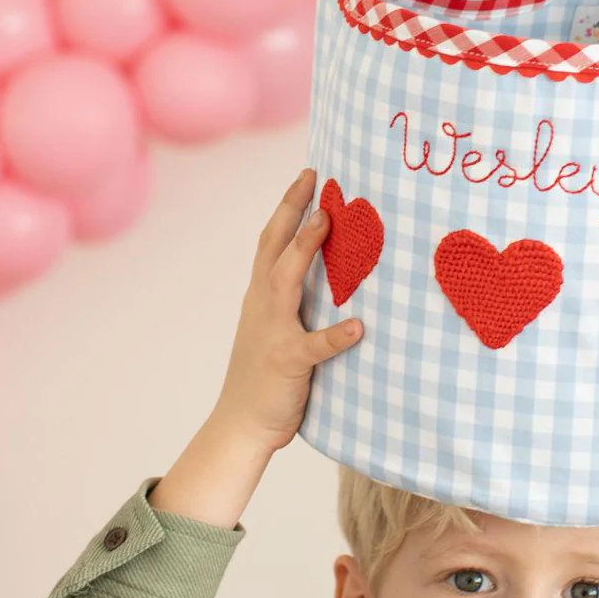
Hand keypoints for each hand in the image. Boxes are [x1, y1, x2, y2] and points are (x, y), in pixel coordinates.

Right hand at [213, 168, 362, 453]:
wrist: (241, 423)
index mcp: (262, 295)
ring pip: (285, 282)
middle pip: (273, 246)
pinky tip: (357, 327)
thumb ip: (297, 300)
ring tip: (327, 223)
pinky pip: (313, 346)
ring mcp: (273, 332)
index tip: (308, 174)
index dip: (289, 206)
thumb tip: (333, 274)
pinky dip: (334, 336)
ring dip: (304, 251)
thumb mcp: (278, 328)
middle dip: (291, 209)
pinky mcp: (288, 363)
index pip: (273, 241)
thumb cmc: (266, 376)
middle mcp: (263, 305)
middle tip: (312, 176)